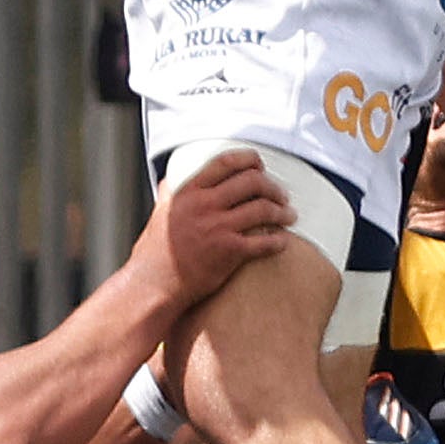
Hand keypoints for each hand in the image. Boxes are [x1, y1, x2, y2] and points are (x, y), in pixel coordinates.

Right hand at [133, 147, 289, 303]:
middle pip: (251, 182)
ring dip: (282, 211)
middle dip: (273, 187)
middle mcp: (204, 205)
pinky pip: (264, 241)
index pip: (225, 162)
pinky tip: (283, 241)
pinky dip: (279, 240)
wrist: (155, 283)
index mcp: (189, 192)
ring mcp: (218, 228)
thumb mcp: (160, 212)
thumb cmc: (157, 252)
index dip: (249, 160)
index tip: (260, 165)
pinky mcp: (229, 252)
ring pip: (263, 209)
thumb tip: (173, 179)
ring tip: (289, 216)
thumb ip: (170, 193)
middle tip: (281, 195)